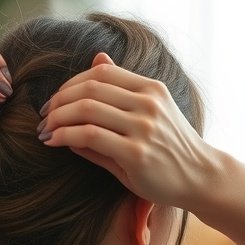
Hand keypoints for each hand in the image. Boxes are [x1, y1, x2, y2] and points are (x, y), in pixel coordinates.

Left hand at [38, 52, 213, 208]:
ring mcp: (143, 127)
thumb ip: (118, 92)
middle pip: (89, 88)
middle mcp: (148, 103)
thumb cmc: (168, 147)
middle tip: (44, 116)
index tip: (56, 100)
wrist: (199, 177)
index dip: (71, 83)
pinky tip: (54, 141)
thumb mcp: (149, 111)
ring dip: (57, 118)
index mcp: (150, 88)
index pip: (101, 71)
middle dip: (58, 100)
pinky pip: (88, 135)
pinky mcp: (135, 153)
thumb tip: (87, 68)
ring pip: (86, 109)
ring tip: (45, 130)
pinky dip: (64, 135)